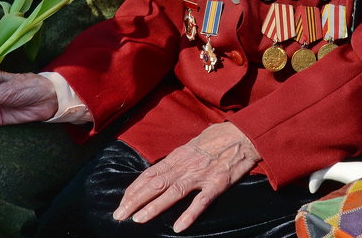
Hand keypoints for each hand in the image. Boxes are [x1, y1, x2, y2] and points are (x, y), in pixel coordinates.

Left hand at [113, 122, 260, 233]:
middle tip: (119, 214)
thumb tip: (161, 169)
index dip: (135, 188)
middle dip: (135, 200)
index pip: (150, 174)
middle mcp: (185, 165)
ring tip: (138, 220)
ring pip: (173, 192)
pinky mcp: (217, 184)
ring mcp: (200, 175)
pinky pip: (201, 201)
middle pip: (155, 183)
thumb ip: (177, 159)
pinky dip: (189, 214)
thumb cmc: (216, 139)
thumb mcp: (191, 145)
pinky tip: (178, 227)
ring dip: (154, 207)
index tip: (122, 201)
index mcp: (177, 156)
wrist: (241, 135)